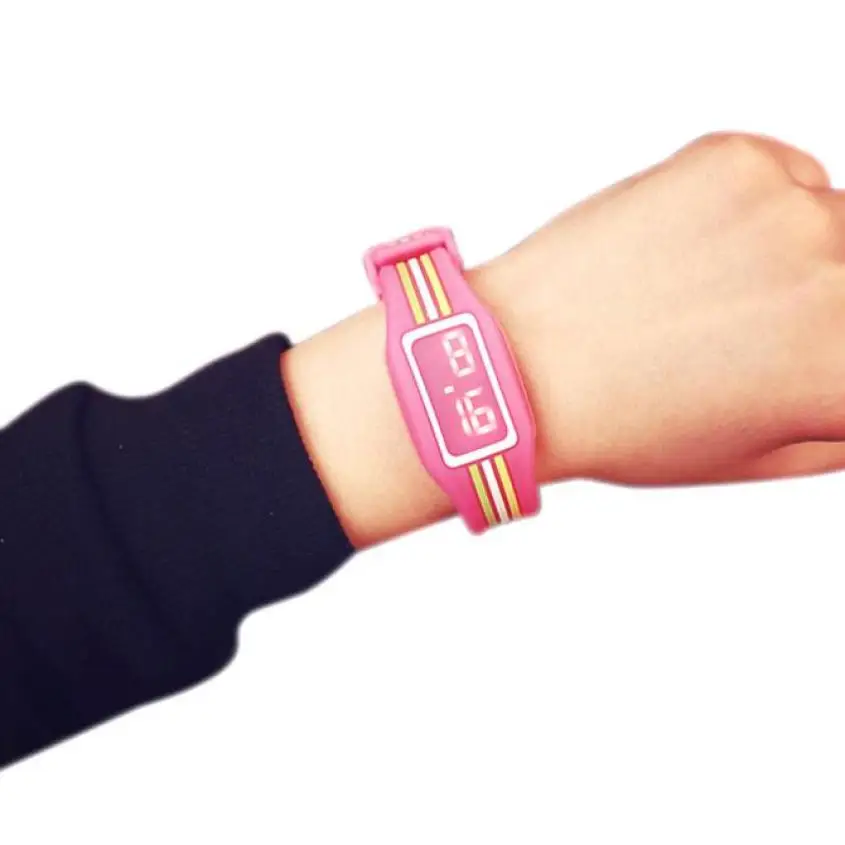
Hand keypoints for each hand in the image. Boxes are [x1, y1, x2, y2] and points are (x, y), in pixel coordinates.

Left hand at [284, 133, 844, 546]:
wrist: (518, 367)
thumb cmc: (623, 422)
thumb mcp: (753, 456)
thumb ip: (837, 428)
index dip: (821, 355)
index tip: (787, 351)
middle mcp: (842, 285)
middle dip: (820, 301)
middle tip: (747, 325)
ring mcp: (789, 212)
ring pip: (830, 220)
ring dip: (790, 251)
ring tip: (701, 291)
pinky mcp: (734, 161)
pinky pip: (782, 174)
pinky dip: (752, 206)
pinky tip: (685, 247)